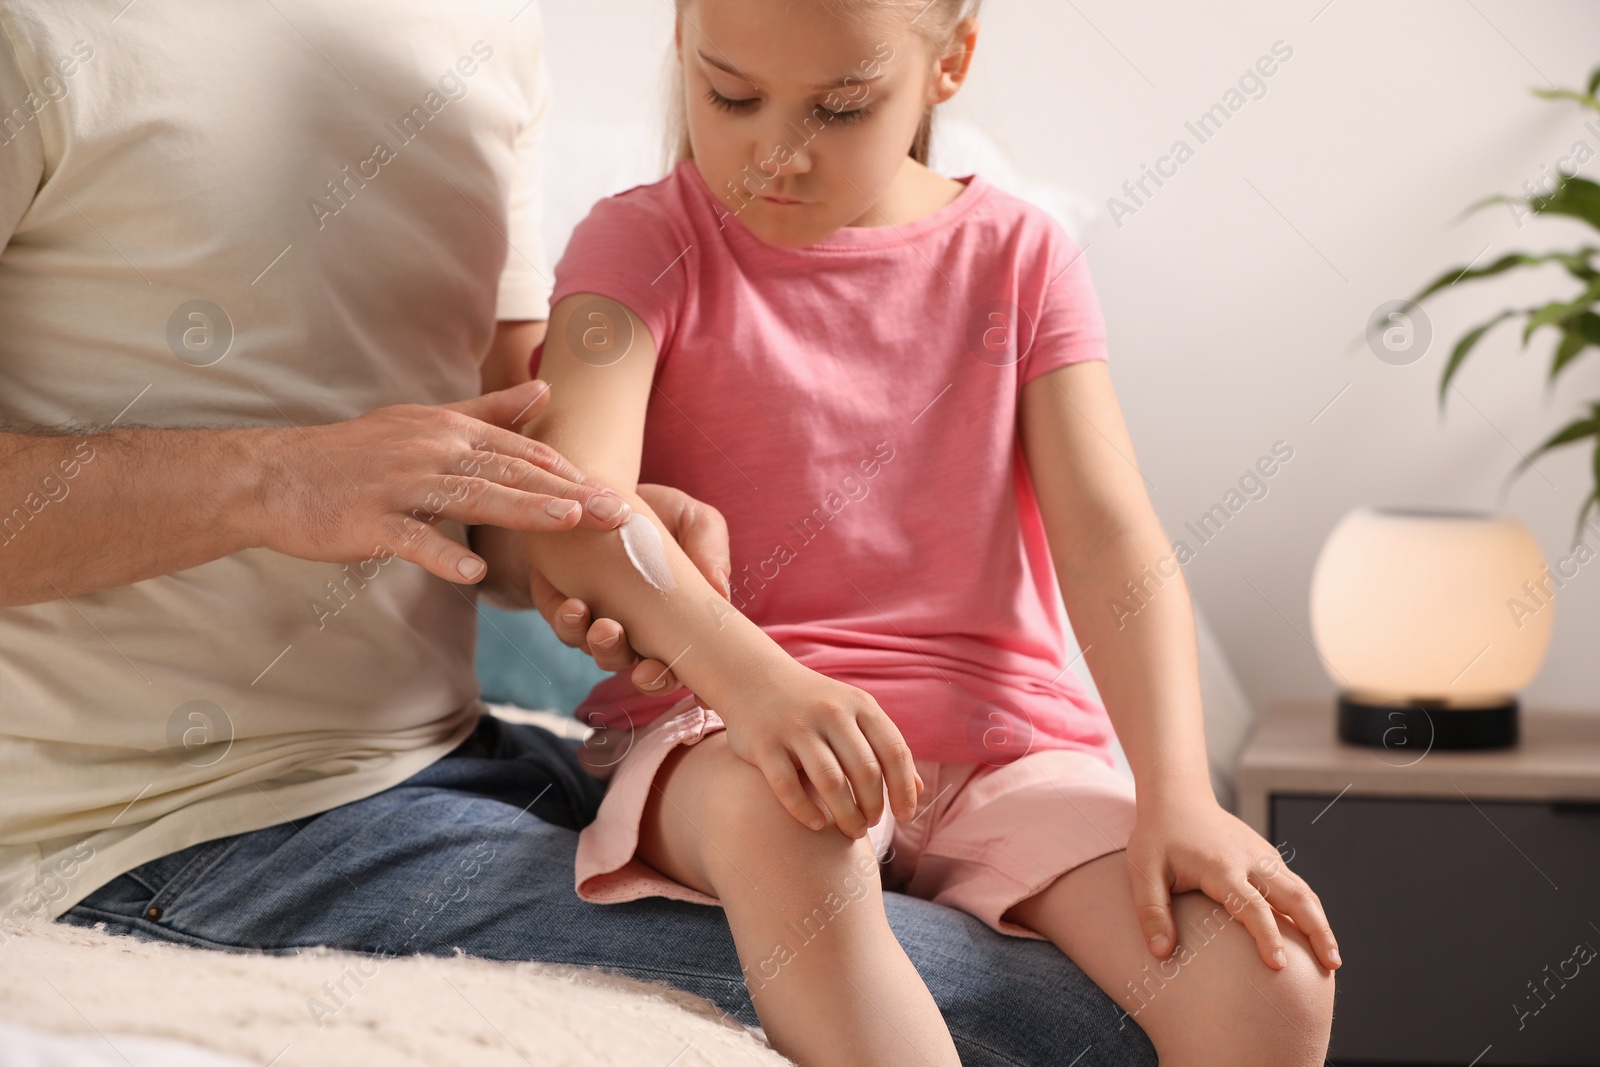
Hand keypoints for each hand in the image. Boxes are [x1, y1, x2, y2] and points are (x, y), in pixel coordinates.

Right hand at [258, 380, 630, 583]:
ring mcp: (399, 484)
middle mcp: (429, 449)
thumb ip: (489, 411)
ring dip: (523, 510)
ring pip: (471, 497)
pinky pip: (411, 538)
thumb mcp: (424, 422)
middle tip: (618, 514)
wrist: (274, 476)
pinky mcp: (369, 519)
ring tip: (569, 524)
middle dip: (569, 493)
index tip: (614, 495)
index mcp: (447, 430)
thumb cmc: (355, 455)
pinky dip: (441, 554)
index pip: (521, 452)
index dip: (570, 474)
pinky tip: (473, 572)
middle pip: (510, 471)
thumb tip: (544, 390)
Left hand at [531, 484, 732, 695]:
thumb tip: (720, 592)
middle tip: (628, 651)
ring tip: (599, 624)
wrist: (607, 488)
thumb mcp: (694, 521)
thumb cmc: (661, 511)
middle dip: (627, 665)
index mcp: (672, 622)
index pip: (674, 667)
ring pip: (593, 650)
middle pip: (631, 666)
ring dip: (596, 644)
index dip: (669, 680)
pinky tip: (571, 605)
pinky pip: (560, 624)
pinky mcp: (560, 602)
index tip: (666, 678)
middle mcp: (633, 630)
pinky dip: (564, 620)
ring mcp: (595, 618)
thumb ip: (710, 550)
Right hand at [719, 660, 922, 839]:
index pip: (894, 752)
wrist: (754, 677)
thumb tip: (919, 791)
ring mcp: (795, 727)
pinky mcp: (764, 743)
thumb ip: (885, 747)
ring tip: (852, 830)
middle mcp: (830, 713)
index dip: (904, 789)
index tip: (906, 816)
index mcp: (859, 704)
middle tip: (871, 824)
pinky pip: (788, 786)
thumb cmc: (814, 704)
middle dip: (874, 807)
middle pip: (865, 771)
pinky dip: (805, 811)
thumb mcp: (855, 713)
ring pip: (831, 782)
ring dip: (847, 815)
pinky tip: (817, 824)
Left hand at [1126, 785, 1340, 971]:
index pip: (1252, 906)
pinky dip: (1310, 908)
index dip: (1267, 937)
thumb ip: (1151, 911)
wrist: (1176, 796)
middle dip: (1317, 931)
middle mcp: (1250, 859)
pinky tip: (1314, 932)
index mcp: (1221, 866)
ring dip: (1321, 922)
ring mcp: (1262, 855)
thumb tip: (1161, 953)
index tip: (1281, 966)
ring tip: (1333, 958)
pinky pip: (1295, 884)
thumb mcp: (1143, 871)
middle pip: (1295, 896)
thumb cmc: (1157, 836)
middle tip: (1332, 965)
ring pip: (1303, 890)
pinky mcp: (1266, 855)